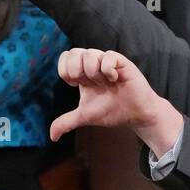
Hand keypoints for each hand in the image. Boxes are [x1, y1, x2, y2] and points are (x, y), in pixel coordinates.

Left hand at [51, 49, 180, 155]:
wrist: (137, 115)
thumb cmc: (113, 112)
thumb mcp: (85, 116)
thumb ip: (67, 122)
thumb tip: (52, 137)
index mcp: (83, 73)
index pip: (65, 58)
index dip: (66, 71)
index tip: (76, 85)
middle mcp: (94, 64)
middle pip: (74, 52)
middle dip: (77, 71)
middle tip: (90, 84)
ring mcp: (108, 61)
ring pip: (90, 53)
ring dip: (94, 73)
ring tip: (105, 84)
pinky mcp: (122, 62)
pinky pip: (108, 56)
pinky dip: (107, 70)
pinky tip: (114, 79)